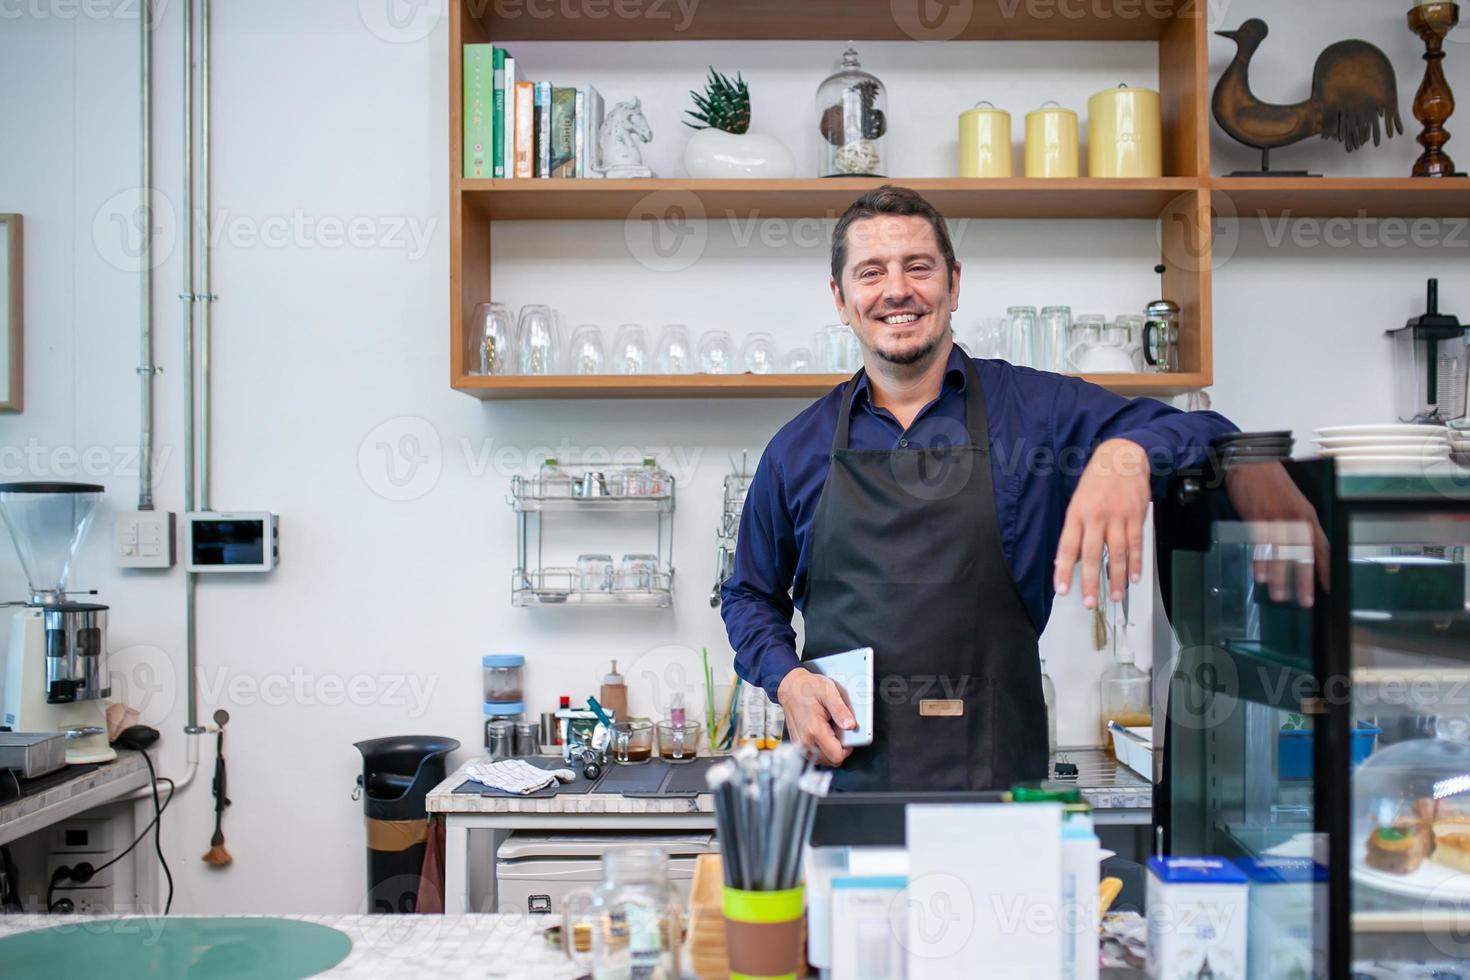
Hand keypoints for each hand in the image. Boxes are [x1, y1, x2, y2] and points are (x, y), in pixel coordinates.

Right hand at [777, 668, 855, 767]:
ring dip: (830, 749)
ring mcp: (800, 744)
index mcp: (814, 730)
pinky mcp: (798, 744)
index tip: (848, 736)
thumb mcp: (829, 693)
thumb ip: (841, 711)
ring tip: (830, 730)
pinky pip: (815, 754)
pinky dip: (822, 748)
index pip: (837, 756)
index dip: (848, 748)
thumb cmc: (808, 688)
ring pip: (823, 759)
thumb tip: (851, 726)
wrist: (790, 687)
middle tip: (838, 730)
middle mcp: (805, 741)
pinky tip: (823, 733)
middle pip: (831, 761)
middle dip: (839, 748)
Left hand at [1054, 438, 1150, 608]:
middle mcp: (1096, 517)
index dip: (1064, 570)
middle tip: (1090, 601)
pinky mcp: (1136, 516)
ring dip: (1117, 578)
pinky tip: (1135, 577)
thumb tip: (1069, 559)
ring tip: (1116, 595)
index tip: (1062, 589)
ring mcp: (1118, 517)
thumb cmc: (1096, 481)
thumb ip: (1074, 531)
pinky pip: (1135, 544)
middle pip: (1092, 555)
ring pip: (1117, 553)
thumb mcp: (1077, 502)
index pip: (1067, 548)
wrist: (1122, 457)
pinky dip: (1136, 563)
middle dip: (1091, 581)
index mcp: (1077, 514)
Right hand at [1225, 461, 1327, 606]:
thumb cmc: (1269, 482)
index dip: (1326, 568)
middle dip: (1305, 580)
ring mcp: (1276, 518)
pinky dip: (1262, 562)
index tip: (1329, 587)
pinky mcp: (1257, 517)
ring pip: (1282, 553)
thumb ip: (1297, 523)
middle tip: (1305, 600)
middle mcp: (1295, 517)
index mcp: (1307, 515)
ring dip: (1281, 577)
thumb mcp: (1291, 501)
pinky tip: (1262, 576)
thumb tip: (1300, 548)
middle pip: (1304, 554)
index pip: (1322, 546)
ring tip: (1280, 596)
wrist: (1250, 461)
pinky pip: (1262, 544)